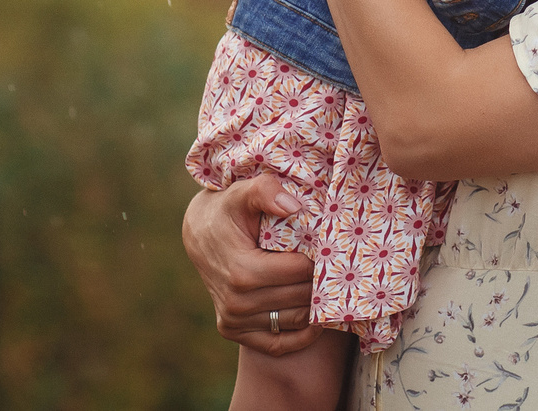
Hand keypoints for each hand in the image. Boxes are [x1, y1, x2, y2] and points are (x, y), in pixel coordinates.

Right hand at [181, 176, 318, 354]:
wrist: (200, 234)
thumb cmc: (227, 210)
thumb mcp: (242, 192)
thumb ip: (265, 191)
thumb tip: (294, 208)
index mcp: (242, 272)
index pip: (300, 273)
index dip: (320, 259)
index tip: (330, 248)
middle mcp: (236, 303)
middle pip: (301, 298)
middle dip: (321, 282)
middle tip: (337, 268)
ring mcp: (233, 320)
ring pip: (295, 321)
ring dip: (315, 307)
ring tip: (328, 287)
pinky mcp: (232, 331)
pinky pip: (277, 345)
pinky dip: (301, 336)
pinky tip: (317, 320)